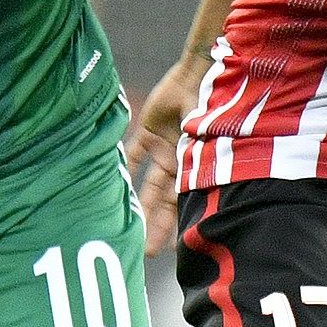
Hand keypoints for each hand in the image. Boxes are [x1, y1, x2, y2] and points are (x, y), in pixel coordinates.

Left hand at [123, 57, 204, 254]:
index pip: (183, 204)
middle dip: (155, 226)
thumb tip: (193, 195)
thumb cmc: (210, 106)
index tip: (168, 250)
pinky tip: (115, 185)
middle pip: (164, 202)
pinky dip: (127, 166)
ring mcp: (164, 148)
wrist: (200, 74)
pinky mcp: (150, 131)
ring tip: (130, 227)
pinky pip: (135, 152)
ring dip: (142, 205)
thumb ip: (199, 165)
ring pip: (149, 185)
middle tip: (143, 252)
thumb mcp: (207, 140)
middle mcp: (180, 163)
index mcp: (196, 167)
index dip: (175, 227)